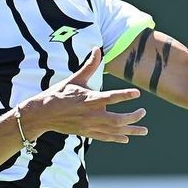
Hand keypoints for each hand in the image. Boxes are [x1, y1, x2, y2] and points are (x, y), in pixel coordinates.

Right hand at [20, 48, 147, 142]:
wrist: (43, 114)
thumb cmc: (59, 94)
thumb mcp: (75, 78)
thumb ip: (89, 65)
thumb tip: (97, 49)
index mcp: (89, 99)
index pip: (110, 97)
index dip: (125, 95)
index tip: (137, 93)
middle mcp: (91, 115)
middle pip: (117, 119)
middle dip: (133, 117)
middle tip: (143, 112)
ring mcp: (89, 126)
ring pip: (114, 131)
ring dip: (130, 130)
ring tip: (144, 130)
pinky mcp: (86, 133)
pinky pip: (105, 137)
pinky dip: (117, 138)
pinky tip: (127, 138)